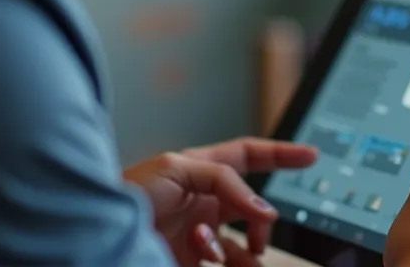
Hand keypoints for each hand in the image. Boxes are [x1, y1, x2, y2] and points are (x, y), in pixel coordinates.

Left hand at [124, 137, 317, 265]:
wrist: (98, 237)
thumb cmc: (125, 195)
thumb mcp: (177, 169)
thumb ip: (224, 180)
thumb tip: (260, 208)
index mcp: (201, 171)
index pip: (248, 156)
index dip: (280, 154)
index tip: (312, 155)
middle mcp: (205, 203)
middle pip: (256, 208)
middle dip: (262, 219)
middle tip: (260, 224)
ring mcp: (203, 235)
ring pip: (249, 245)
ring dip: (243, 247)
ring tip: (217, 246)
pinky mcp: (197, 261)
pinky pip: (233, 263)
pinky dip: (227, 260)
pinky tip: (205, 255)